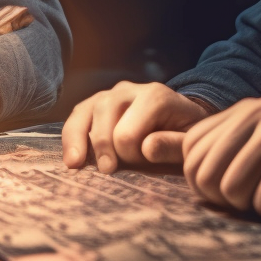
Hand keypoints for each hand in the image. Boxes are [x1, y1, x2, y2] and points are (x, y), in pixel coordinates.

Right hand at [62, 81, 210, 172]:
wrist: (183, 119)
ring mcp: (112, 93)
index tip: (143, 165)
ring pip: (87, 109)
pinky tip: (71, 159)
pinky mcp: (99, 102)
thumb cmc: (186, 135)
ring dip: (78, 139)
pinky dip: (71, 135)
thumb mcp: (190, 143)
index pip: (129, 129)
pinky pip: (79, 113)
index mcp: (156, 96)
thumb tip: (146, 148)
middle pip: (105, 111)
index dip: (130, 153)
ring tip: (74, 165)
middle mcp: (131, 89)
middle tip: (108, 171)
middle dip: (103, 144)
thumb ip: (173, 146)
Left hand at [181, 94, 260, 217]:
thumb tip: (144, 146)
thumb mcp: (259, 144)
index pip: (191, 152)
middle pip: (203, 174)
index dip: (205, 182)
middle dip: (225, 198)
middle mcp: (258, 113)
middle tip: (257, 196)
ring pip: (230, 189)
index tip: (236, 186)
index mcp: (245, 109)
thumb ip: (206, 145)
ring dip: (253, 205)